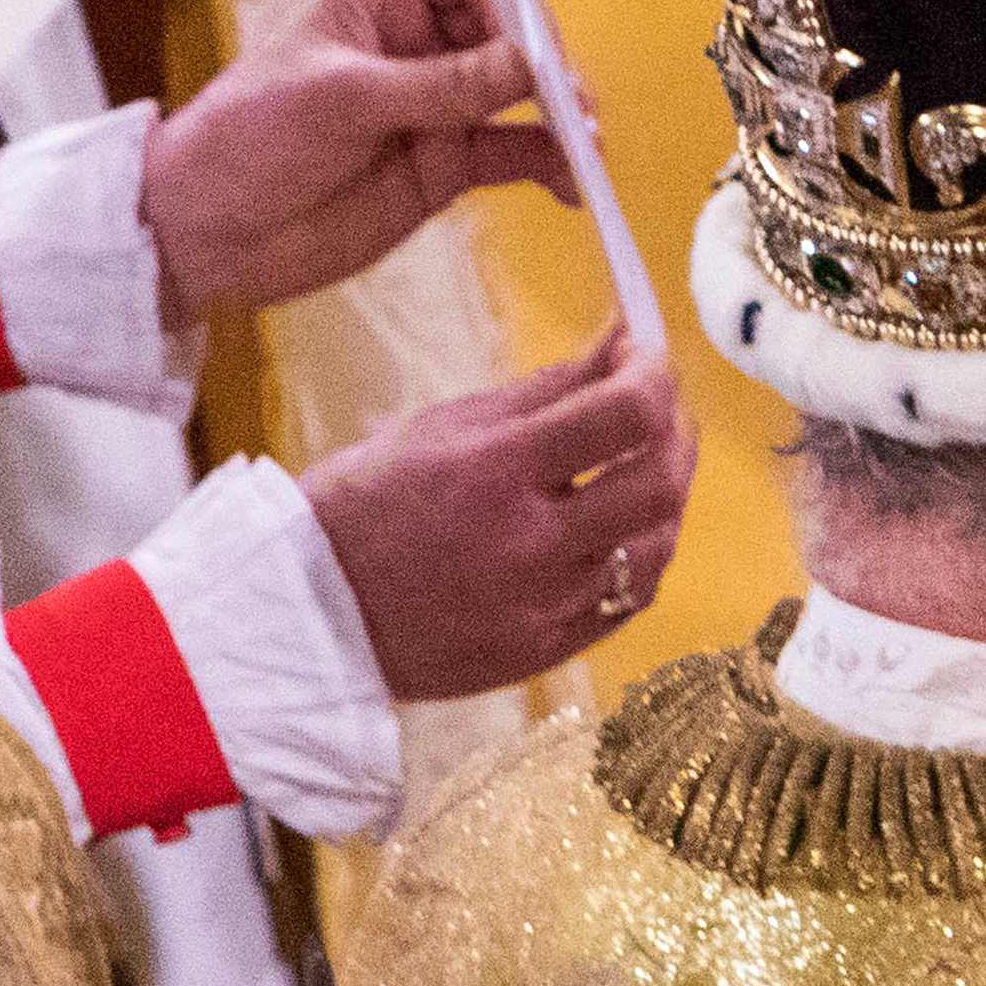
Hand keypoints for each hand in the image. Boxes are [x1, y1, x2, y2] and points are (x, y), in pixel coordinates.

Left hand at [141, 0, 574, 321]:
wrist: (203, 235)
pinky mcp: (445, 166)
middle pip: (510, 31)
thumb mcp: (340, 100)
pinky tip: (571, 185)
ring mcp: (437, 106)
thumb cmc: (246, 139)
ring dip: (560, 117)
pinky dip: (548, 165)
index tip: (535, 41)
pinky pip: (513, 154)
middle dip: (548, 61)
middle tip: (571, 103)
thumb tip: (531, 67)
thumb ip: (440, 85)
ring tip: (584, 149)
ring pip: (521, 95)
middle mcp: (419, 43)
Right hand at [306, 329, 701, 703]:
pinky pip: (631, 599)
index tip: (648, 355)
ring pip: (658, 544)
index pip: (625, 413)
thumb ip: (551, 386)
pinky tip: (622, 526)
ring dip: (668, 493)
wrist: (309, 612)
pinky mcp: (546, 650)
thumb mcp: (447, 425)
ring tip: (641, 464)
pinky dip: (643, 552)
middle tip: (660, 409)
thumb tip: (624, 335)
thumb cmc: (368, 503)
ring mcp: (542, 606)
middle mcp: (528, 544)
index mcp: (495, 471)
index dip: (657, 373)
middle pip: (659, 482)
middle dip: (676, 431)